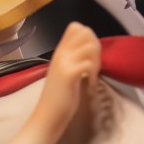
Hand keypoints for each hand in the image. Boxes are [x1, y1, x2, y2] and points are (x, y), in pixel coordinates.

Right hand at [34, 21, 101, 140]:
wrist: (47, 116)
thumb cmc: (58, 98)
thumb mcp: (64, 72)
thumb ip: (73, 59)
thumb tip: (90, 52)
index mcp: (60, 51)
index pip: (76, 27)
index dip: (89, 37)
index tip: (90, 56)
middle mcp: (61, 53)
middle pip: (86, 32)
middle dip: (96, 48)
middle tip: (94, 67)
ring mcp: (63, 63)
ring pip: (90, 47)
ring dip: (97, 62)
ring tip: (92, 77)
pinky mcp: (68, 75)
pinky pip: (89, 64)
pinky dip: (94, 76)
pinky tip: (90, 86)